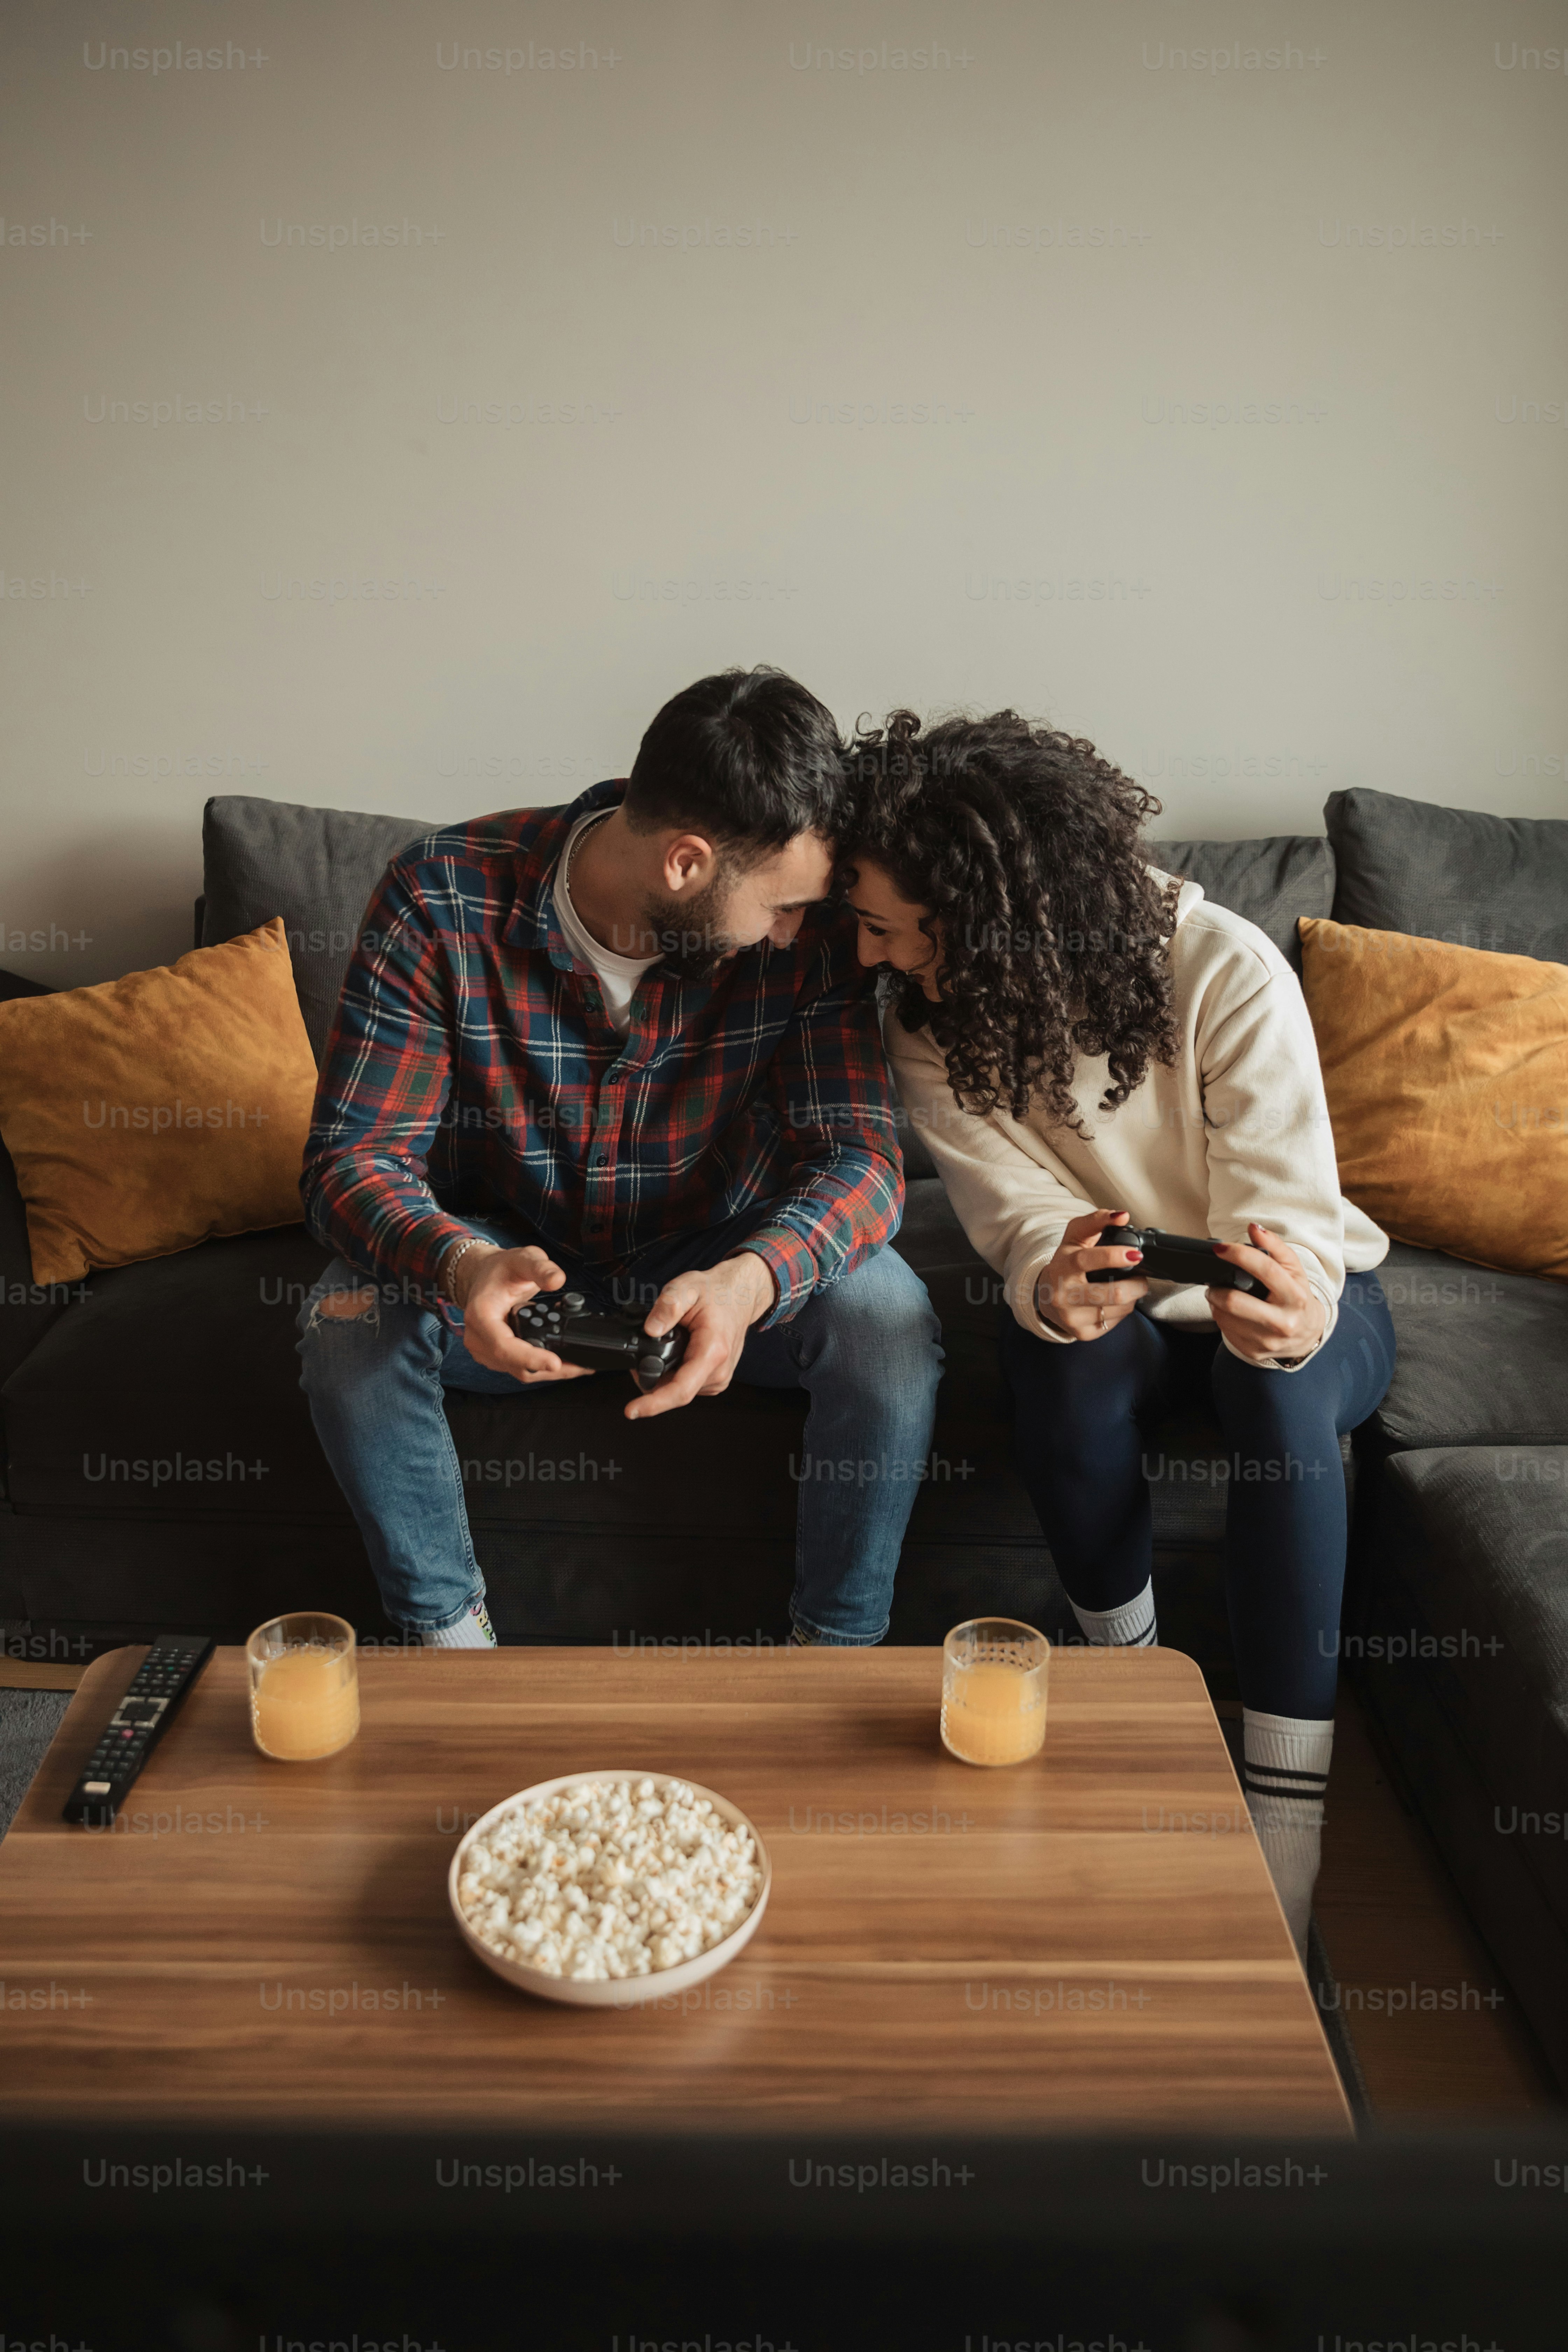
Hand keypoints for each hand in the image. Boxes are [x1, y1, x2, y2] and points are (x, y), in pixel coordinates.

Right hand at [449, 1243, 595, 1384]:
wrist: (485, 1276)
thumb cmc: (501, 1269)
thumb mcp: (523, 1259)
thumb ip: (541, 1267)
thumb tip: (557, 1280)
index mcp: (481, 1315)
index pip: (503, 1346)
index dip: (530, 1358)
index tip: (555, 1362)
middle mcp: (479, 1338)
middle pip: (516, 1366)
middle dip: (550, 1369)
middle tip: (582, 1365)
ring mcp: (486, 1351)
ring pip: (521, 1372)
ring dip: (550, 1372)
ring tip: (579, 1364)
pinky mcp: (496, 1357)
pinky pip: (521, 1369)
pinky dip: (542, 1368)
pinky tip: (563, 1360)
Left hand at [623, 1252, 776, 1421]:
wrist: (740, 1296)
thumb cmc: (716, 1293)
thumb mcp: (686, 1288)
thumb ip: (667, 1307)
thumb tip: (650, 1329)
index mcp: (712, 1351)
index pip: (680, 1390)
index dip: (653, 1404)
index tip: (631, 1411)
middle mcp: (719, 1371)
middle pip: (673, 1392)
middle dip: (650, 1379)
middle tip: (642, 1350)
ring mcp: (719, 1379)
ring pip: (678, 1390)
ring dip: (663, 1375)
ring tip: (666, 1345)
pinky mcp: (716, 1380)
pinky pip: (686, 1386)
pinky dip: (674, 1374)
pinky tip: (678, 1352)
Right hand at [1033, 1210, 1147, 1340]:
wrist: (1045, 1296)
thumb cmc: (1066, 1263)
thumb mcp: (1074, 1238)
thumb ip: (1096, 1221)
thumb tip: (1122, 1216)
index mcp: (1062, 1267)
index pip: (1087, 1260)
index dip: (1113, 1256)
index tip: (1135, 1254)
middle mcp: (1063, 1295)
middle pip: (1113, 1293)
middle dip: (1137, 1285)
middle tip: (1140, 1277)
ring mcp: (1072, 1318)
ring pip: (1120, 1308)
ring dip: (1132, 1297)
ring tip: (1127, 1288)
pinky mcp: (1082, 1334)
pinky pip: (1116, 1321)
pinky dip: (1122, 1310)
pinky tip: (1113, 1303)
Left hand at [1207, 1224, 1327, 1363]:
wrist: (1307, 1335)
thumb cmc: (1297, 1297)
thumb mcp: (1294, 1271)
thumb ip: (1275, 1247)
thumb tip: (1253, 1228)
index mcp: (1296, 1297)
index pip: (1265, 1270)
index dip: (1239, 1255)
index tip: (1220, 1248)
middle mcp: (1283, 1322)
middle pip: (1235, 1301)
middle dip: (1217, 1288)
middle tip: (1215, 1281)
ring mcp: (1268, 1341)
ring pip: (1224, 1317)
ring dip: (1217, 1303)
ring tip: (1224, 1296)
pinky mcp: (1254, 1352)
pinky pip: (1225, 1331)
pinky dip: (1223, 1318)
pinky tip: (1231, 1313)